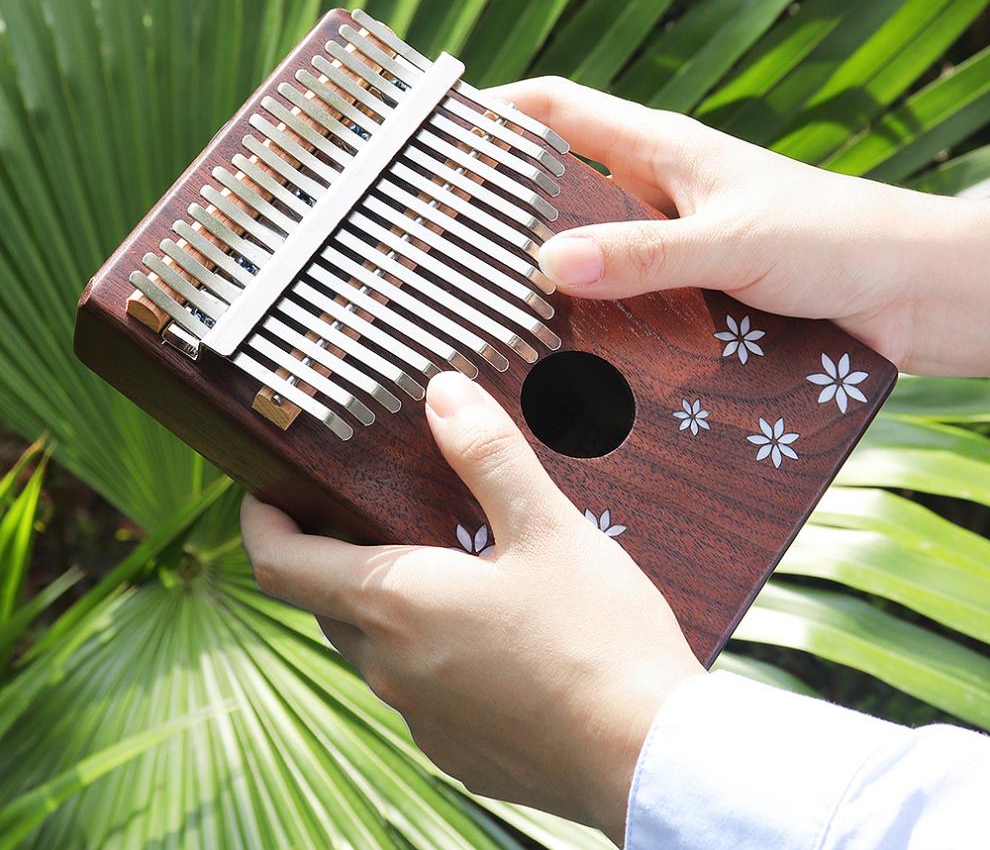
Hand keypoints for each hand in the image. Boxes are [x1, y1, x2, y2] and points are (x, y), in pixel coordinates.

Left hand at [241, 371, 703, 843]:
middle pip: (328, 602)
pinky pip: (419, 690)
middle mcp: (390, 668)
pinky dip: (430, 652)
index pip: (281, 565)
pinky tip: (493, 636)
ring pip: (376, 648)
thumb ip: (487, 456)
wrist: (651, 758)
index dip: (260, 523)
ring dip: (387, 604)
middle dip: (333, 556)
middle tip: (370, 513)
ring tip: (444, 565)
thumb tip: (441, 392)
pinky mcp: (458, 751)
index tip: (263, 492)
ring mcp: (422, 720)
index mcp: (396, 604)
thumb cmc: (599, 638)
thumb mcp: (547, 529)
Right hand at [493, 78, 989, 377]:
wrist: (916, 293)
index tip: (440, 138)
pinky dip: (602, 326)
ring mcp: (676, 247)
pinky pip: (631, 306)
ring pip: (594, 256)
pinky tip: (574, 362)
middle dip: (510, 211)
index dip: (499, 114)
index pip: (561, 111)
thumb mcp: (732, 241)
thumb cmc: (838, 238)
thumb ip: (645, 253)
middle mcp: (661, 196)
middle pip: (564, 188)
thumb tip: (548, 263)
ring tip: (499, 315)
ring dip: (556, 280)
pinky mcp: (696, 295)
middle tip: (452, 249)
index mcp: (663, 151)